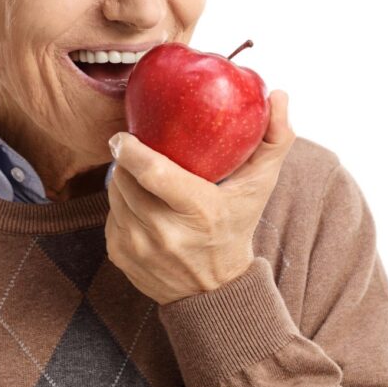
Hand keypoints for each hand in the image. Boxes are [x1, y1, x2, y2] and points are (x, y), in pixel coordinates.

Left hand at [105, 90, 296, 305]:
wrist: (215, 292)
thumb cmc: (237, 227)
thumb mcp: (260, 186)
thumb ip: (275, 139)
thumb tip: (277, 94)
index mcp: (199, 209)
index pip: (152, 171)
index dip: (131, 149)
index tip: (124, 136)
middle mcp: (165, 233)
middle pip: (126, 179)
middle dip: (126, 161)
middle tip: (137, 153)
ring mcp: (140, 248)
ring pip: (114, 196)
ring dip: (122, 182)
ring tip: (141, 178)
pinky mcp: (121, 257)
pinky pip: (109, 218)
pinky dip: (121, 207)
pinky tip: (140, 206)